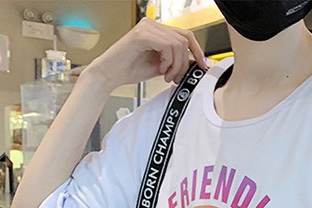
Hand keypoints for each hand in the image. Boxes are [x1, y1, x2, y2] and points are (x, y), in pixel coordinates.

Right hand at [84, 17, 206, 90]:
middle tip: (176, 77)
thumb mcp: (161, 66)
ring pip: (178, 44)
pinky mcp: (142, 34)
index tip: (201, 66)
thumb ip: (175, 62)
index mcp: (157, 31)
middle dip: (185, 63)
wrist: (110, 74)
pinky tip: (161, 69)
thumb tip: (194, 64)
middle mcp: (153, 25)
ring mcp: (147, 27)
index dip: (197, 51)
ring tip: (166, 75)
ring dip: (176, 65)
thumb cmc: (130, 70)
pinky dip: (168, 61)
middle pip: (184, 40)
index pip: (186, 35)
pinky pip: (168, 46)